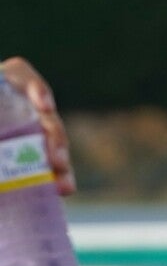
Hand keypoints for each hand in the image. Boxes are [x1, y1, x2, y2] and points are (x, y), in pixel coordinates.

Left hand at [1, 57, 73, 194]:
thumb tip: (20, 131)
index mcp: (1, 92)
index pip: (21, 76)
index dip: (34, 87)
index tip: (42, 105)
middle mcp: (16, 110)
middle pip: (44, 114)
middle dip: (54, 134)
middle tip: (54, 157)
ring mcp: (27, 135)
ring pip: (53, 141)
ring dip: (61, 158)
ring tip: (61, 180)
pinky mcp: (31, 161)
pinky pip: (53, 166)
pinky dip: (60, 177)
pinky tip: (62, 188)